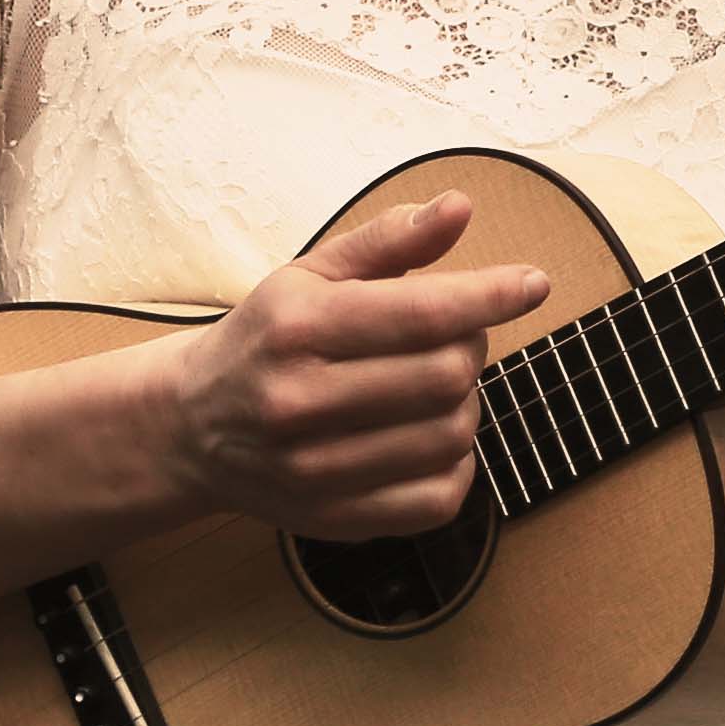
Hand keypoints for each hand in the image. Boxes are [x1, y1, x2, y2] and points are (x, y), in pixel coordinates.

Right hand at [158, 190, 550, 538]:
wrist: (191, 426)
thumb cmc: (266, 338)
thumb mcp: (311, 273)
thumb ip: (389, 240)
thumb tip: (460, 207)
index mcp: (296, 327)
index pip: (422, 313)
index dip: (492, 296)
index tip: (532, 283)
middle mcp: (299, 400)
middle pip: (446, 375)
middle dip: (471, 345)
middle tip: (456, 333)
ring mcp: (314, 470)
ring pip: (450, 435)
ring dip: (466, 402)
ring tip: (438, 383)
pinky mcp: (334, 518)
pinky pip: (439, 499)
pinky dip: (456, 463)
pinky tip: (431, 435)